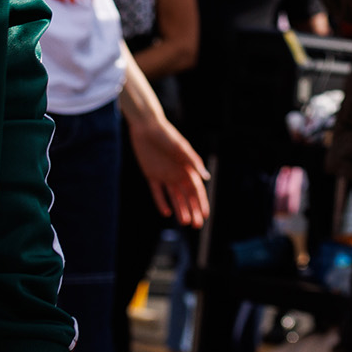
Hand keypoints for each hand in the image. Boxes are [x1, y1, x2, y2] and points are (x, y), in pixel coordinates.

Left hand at [120, 76, 208, 227]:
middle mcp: (177, 172)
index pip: (196, 189)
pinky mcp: (151, 174)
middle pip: (187, 195)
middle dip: (193, 210)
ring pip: (174, 196)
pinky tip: (166, 212)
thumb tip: (206, 176)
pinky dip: (161, 201)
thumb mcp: (179, 147)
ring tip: (184, 222)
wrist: (146, 126)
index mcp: (186, 166)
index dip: (201, 202)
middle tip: (196, 225)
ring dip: (180, 208)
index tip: (204, 215)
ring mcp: (164, 174)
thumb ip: (192, 161)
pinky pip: (157, 191)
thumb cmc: (166, 134)